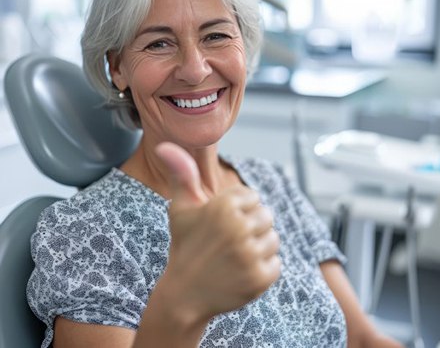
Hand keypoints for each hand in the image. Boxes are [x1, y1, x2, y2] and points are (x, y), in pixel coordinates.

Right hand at [155, 143, 280, 319]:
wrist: (184, 295)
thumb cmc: (185, 245)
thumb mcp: (181, 208)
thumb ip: (181, 173)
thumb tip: (164, 144)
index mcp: (224, 205)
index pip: (253, 197)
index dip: (238, 211)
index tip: (221, 225)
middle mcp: (239, 227)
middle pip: (266, 216)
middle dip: (250, 227)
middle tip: (228, 243)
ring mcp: (251, 254)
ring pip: (273, 240)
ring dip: (258, 248)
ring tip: (234, 257)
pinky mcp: (261, 278)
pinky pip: (275, 264)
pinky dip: (262, 269)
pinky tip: (241, 273)